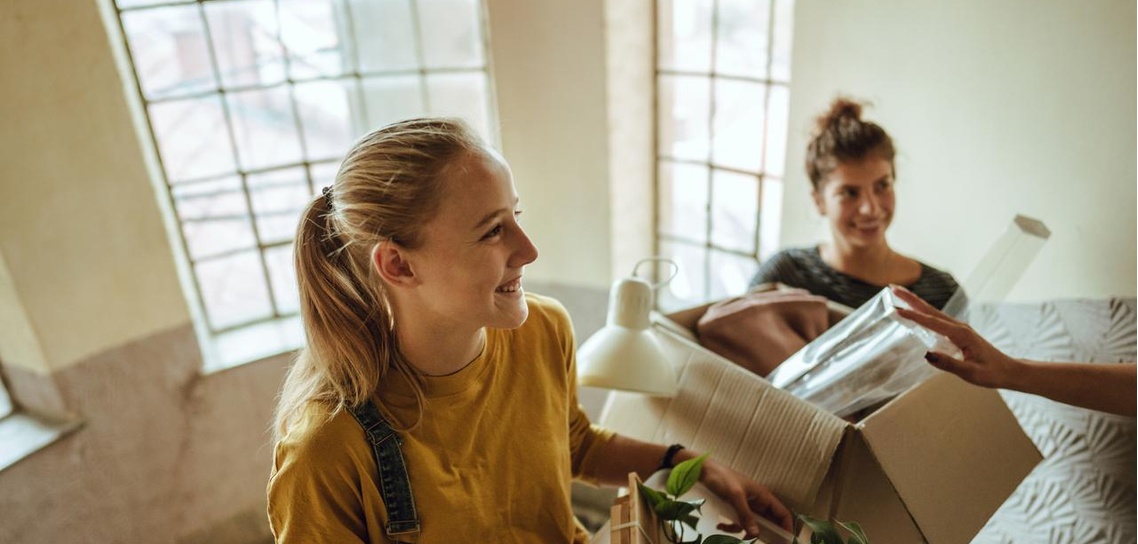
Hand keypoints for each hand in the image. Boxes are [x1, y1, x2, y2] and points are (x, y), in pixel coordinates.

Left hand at [697, 456, 793, 535]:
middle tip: (754, 541)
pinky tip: (720, 525)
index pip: (782, 513)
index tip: (785, 541)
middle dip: (764, 533)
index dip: (787, 527)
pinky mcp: (735, 508)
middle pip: (768, 522)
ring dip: (742, 531)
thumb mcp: (734, 496)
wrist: (703, 471)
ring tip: (731, 531)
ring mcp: (747, 506)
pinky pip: (739, 522)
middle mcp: (757, 502)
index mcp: (763, 496)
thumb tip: (756, 534)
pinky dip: (732, 526)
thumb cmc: (721, 478)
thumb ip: (745, 515)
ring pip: (752, 525)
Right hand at [891, 285, 1020, 388]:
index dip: (913, 316)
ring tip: (899, 295)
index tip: (896, 310)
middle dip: (910, 298)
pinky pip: (936, 320)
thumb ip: (949, 364)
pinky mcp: (958, 333)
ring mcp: (958, 328)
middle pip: (930, 310)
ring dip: (915, 303)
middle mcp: (959, 327)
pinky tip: (916, 312)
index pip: (931, 323)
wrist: (1008, 371)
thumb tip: (926, 355)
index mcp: (961, 334)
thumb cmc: (991, 373)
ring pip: (932, 312)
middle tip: (892, 288)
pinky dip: (923, 312)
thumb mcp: (970, 373)